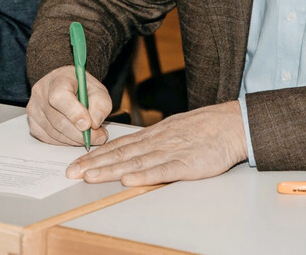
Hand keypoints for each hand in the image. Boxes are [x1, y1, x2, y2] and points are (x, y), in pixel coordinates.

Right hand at [27, 66, 112, 146]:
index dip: (74, 113)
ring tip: (91, 136)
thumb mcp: (98, 90)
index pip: (59, 97)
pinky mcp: (33, 124)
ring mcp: (34, 109)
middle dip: (80, 134)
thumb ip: (100, 105)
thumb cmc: (81, 87)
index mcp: (58, 79)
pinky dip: (66, 141)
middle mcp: (41, 93)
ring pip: (54, 133)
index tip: (88, 125)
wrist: (67, 85)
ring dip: (75, 139)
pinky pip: (49, 139)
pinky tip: (76, 136)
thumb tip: (94, 123)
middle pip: (58, 120)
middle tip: (98, 137)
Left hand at [66, 101, 247, 185]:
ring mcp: (172, 152)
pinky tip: (128, 179)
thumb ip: (154, 140)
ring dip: (111, 170)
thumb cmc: (206, 128)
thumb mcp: (175, 128)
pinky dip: (144, 175)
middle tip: (72, 172)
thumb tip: (131, 149)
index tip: (77, 163)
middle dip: (94, 164)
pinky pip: (163, 170)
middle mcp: (158, 142)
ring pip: (136, 162)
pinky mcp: (187, 163)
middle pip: (121, 154)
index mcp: (155, 134)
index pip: (120, 145)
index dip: (96, 155)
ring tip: (90, 176)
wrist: (233, 124)